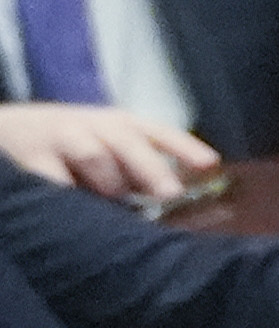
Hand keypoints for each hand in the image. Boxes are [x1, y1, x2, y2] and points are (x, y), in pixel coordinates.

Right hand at [0, 101, 219, 200]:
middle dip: (152, 168)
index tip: (210, 164)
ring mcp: (61, 137)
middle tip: (170, 193)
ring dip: (108, 181)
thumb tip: (181, 202)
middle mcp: (94, 125)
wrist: (6, 131)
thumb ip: (141, 174)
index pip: (159, 132)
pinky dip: (67, 190)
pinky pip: (54, 177)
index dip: (185, 147)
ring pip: (94, 154)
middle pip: (128, 141)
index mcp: (121, 125)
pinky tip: (74, 202)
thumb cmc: (69, 148)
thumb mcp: (109, 152)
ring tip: (109, 197)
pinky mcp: (31, 155)